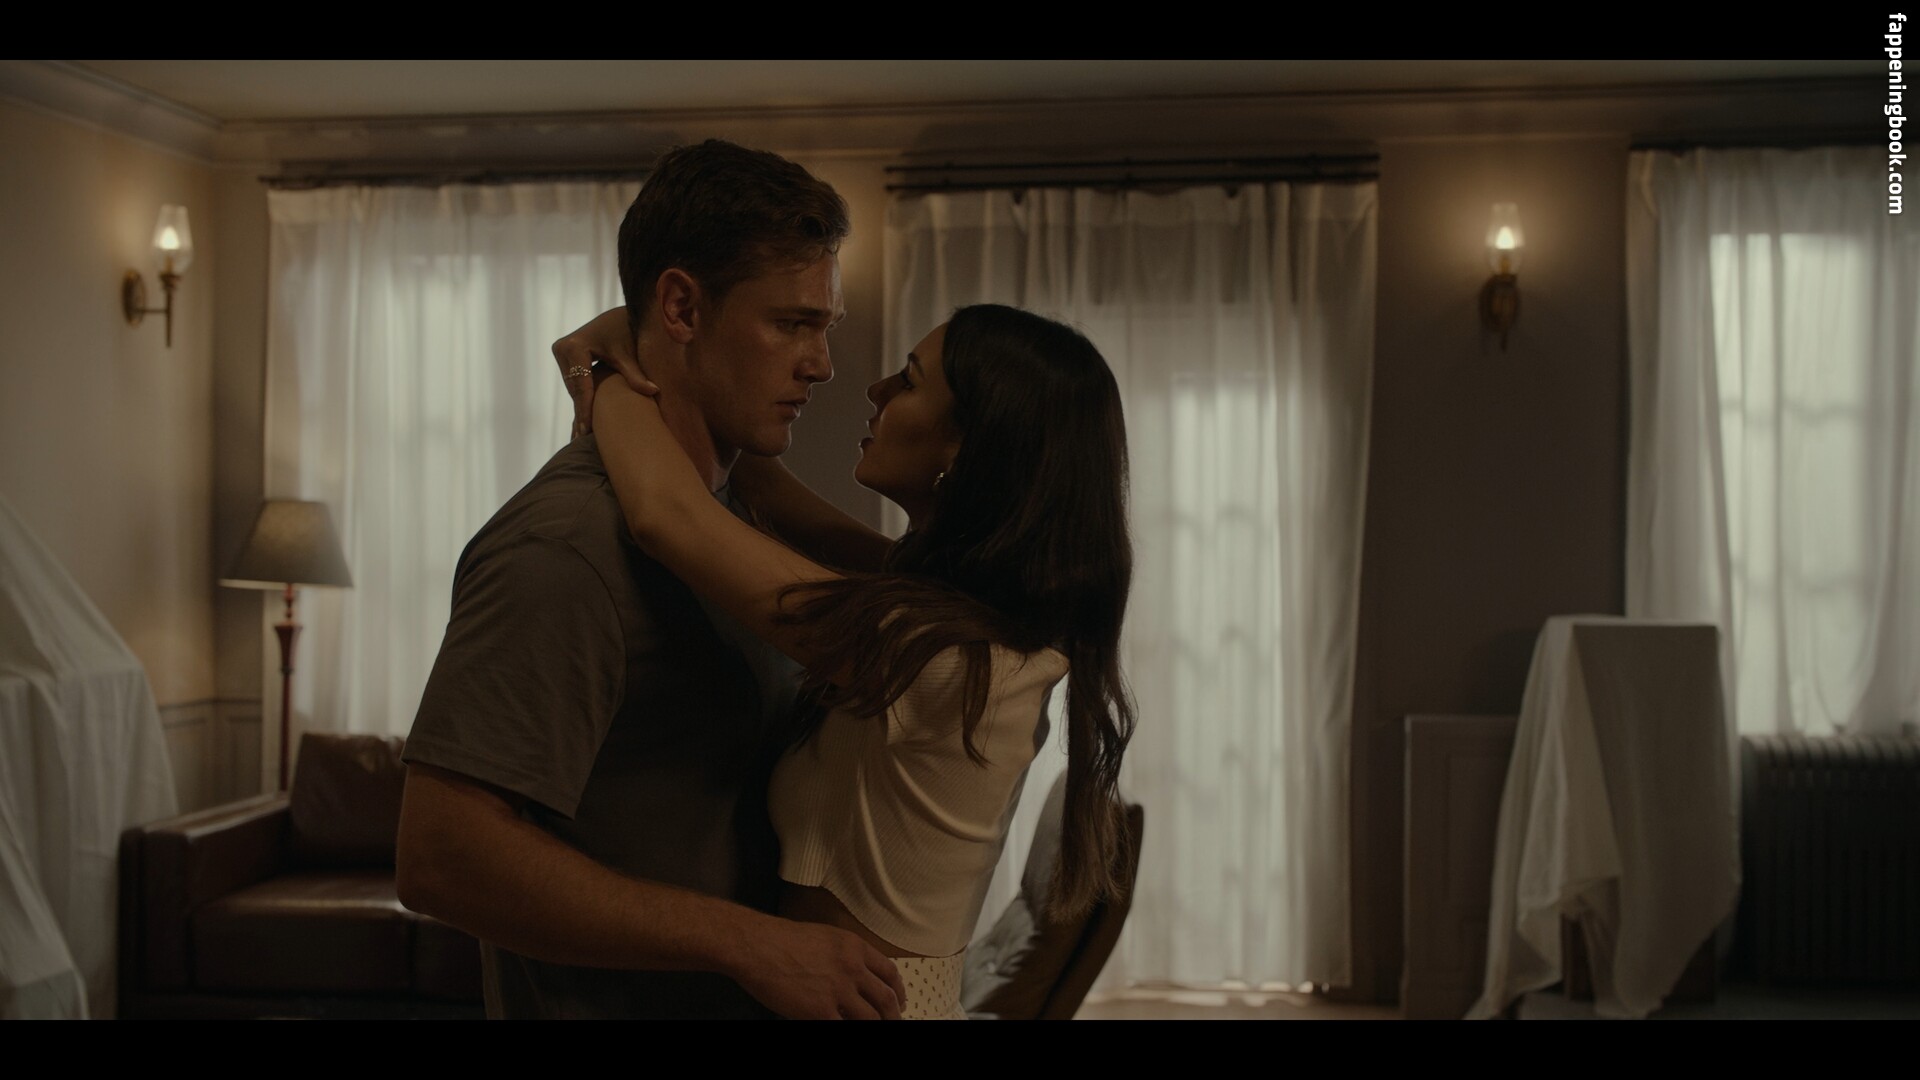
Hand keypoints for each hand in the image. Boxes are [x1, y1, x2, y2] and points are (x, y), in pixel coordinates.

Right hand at [552, 307, 658, 439]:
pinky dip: (582, 398)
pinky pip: (574, 382)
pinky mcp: (565, 356)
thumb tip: (653, 392)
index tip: (586, 432)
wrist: (618, 315)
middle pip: (575, 389)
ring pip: (574, 387)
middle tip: (582, 439)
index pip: (581, 386)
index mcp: (574, 347)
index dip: (585, 410)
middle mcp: (562, 349)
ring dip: (581, 407)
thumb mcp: (628, 353)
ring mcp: (561, 353)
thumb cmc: (626, 330)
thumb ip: (635, 375)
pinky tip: (582, 421)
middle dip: (582, 411)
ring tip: (581, 436)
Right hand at [727, 916, 907, 1019]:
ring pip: (871, 1018)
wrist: (759, 947)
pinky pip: (845, 1027)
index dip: (898, 990)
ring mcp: (839, 991)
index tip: (900, 1001)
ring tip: (876, 1029)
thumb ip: (845, 956)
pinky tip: (845, 1028)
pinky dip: (849, 1029)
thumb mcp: (826, 937)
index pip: (889, 973)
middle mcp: (853, 968)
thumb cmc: (783, 939)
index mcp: (855, 948)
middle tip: (894, 1022)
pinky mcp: (821, 1011)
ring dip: (876, 1025)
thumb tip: (857, 976)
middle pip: (886, 998)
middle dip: (893, 1015)